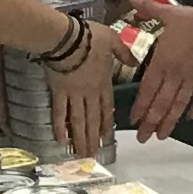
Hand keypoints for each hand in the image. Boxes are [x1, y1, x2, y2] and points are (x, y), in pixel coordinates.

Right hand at [47, 14, 125, 163]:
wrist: (66, 38)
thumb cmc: (90, 38)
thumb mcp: (113, 41)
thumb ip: (124, 53)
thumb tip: (135, 61)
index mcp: (103, 83)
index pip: (106, 108)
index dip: (106, 124)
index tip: (105, 139)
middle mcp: (89, 93)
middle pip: (92, 120)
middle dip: (92, 139)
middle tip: (92, 155)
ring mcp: (73, 94)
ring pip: (78, 121)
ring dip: (80, 138)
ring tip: (80, 154)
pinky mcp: (58, 91)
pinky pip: (59, 112)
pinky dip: (59, 126)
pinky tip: (60, 140)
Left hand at [126, 0, 192, 143]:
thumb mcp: (168, 13)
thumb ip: (149, 9)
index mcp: (162, 61)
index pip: (147, 89)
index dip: (140, 106)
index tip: (134, 120)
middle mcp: (175, 75)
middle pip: (160, 104)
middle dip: (151, 122)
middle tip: (144, 137)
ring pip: (178, 106)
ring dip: (169, 122)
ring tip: (162, 136)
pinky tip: (190, 119)